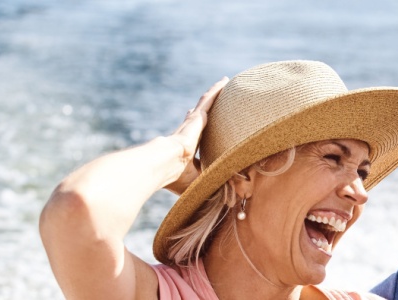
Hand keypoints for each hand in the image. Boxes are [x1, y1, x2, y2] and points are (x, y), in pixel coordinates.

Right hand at [164, 77, 228, 194]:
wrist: (166, 165)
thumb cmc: (178, 179)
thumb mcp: (200, 182)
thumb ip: (213, 188)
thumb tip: (231, 205)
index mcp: (186, 150)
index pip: (196, 139)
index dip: (199, 133)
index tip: (200, 128)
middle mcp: (188, 134)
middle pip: (200, 118)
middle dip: (205, 110)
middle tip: (213, 102)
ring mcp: (192, 124)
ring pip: (206, 105)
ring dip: (214, 96)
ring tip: (224, 85)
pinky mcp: (197, 117)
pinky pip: (209, 99)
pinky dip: (216, 90)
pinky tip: (225, 81)